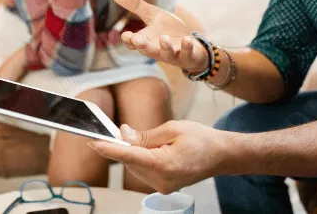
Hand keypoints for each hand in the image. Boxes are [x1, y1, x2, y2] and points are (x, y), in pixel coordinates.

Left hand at [89, 121, 229, 193]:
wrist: (222, 155)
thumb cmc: (203, 139)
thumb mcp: (173, 128)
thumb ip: (146, 135)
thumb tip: (124, 134)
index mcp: (165, 164)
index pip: (130, 156)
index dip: (110, 148)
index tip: (94, 143)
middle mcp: (162, 180)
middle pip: (131, 161)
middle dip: (124, 146)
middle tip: (123, 130)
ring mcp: (163, 187)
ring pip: (136, 167)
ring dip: (135, 153)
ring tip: (154, 141)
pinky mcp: (164, 187)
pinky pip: (144, 172)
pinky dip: (143, 159)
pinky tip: (154, 150)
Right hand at [113, 0, 208, 73]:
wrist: (191, 45)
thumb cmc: (168, 30)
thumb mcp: (153, 15)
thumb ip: (136, 6)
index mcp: (147, 40)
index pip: (134, 43)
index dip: (129, 40)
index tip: (126, 35)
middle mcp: (157, 50)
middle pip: (148, 50)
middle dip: (143, 46)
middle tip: (137, 39)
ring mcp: (173, 54)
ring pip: (167, 54)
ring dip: (165, 47)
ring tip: (164, 38)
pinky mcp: (188, 56)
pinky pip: (187, 54)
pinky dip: (186, 48)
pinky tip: (186, 39)